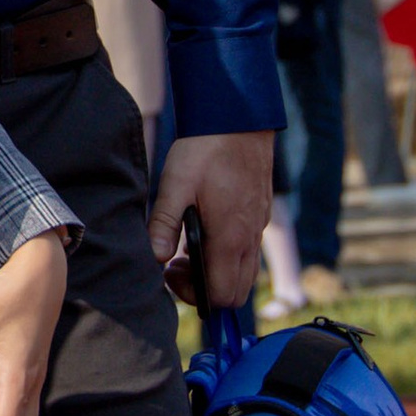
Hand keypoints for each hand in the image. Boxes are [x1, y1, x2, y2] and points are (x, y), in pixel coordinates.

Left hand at [149, 129, 273, 310]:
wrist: (239, 120)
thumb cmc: (204, 151)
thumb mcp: (174, 185)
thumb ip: (163, 224)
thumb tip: (155, 258)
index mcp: (229, 237)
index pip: (221, 294)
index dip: (193, 294)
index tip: (170, 272)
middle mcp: (249, 239)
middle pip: (236, 293)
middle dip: (205, 290)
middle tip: (176, 265)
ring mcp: (258, 228)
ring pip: (245, 275)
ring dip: (217, 274)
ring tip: (187, 249)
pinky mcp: (260, 217)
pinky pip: (250, 255)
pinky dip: (228, 258)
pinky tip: (206, 232)